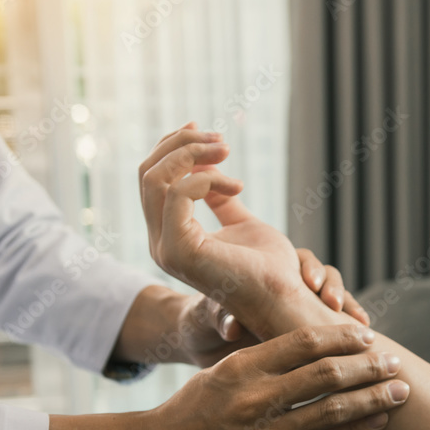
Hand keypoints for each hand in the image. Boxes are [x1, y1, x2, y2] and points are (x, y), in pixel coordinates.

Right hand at [138, 324, 408, 429]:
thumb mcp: (219, 372)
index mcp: (242, 367)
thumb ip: (261, 360)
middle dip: (368, 366)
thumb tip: (309, 347)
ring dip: (372, 399)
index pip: (303, 343)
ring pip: (330, 410)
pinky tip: (376, 421)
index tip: (366, 335)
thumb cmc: (191, 410)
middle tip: (395, 361)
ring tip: (399, 392)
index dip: (341, 337)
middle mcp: (255, 399)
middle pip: (325, 375)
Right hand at [139, 122, 313, 338]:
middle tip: (220, 139)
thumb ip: (219, 196)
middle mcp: (159, 243)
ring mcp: (166, 248)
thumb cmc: (268, 266)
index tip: (203, 131)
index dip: (172, 148)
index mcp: (169, 236)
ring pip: (156, 178)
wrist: (282, 298)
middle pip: (147, 173)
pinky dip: (209, 178)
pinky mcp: (180, 251)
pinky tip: (237, 186)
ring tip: (226, 150)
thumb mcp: (240, 221)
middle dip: (181, 144)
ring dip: (193, 152)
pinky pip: (179, 192)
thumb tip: (210, 164)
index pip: (151, 180)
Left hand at [177, 249, 369, 366]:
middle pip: (319, 272)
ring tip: (350, 318)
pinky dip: (349, 318)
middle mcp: (283, 280)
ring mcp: (296, 300)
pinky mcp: (305, 324)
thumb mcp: (207, 318)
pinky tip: (361, 327)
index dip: (308, 268)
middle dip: (330, 283)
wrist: (201, 341)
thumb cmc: (202, 322)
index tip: (311, 283)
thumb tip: (232, 329)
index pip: (296, 259)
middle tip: (329, 300)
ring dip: (342, 300)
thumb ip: (220, 318)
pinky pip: (335, 316)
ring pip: (331, 291)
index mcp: (262, 268)